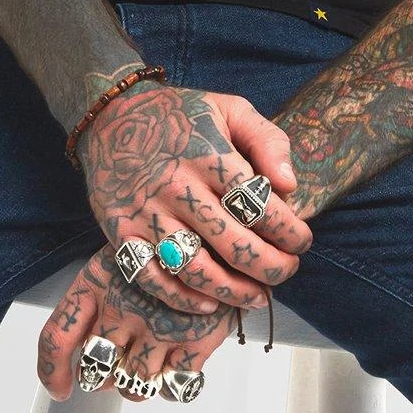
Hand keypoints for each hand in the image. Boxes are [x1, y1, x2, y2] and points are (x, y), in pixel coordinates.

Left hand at [38, 243, 236, 403]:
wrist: (230, 228)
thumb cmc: (173, 241)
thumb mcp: (127, 251)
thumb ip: (105, 293)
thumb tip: (94, 349)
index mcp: (97, 281)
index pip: (57, 338)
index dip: (53, 372)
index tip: (63, 389)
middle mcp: (122, 308)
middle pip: (98, 370)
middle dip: (106, 375)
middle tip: (120, 365)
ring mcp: (158, 328)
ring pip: (135, 386)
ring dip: (140, 382)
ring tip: (153, 360)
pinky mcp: (195, 343)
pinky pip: (174, 388)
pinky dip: (173, 383)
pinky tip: (178, 362)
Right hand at [75, 80, 312, 313]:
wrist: (111, 116)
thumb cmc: (180, 114)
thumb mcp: (229, 108)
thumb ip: (267, 140)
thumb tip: (290, 185)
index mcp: (209, 156)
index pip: (259, 205)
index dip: (289, 232)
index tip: (302, 242)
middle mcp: (179, 189)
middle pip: (234, 245)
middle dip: (272, 267)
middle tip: (288, 271)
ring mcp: (148, 215)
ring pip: (197, 270)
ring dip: (234, 292)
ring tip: (258, 296)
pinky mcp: (122, 234)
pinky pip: (154, 279)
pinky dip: (184, 300)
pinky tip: (210, 304)